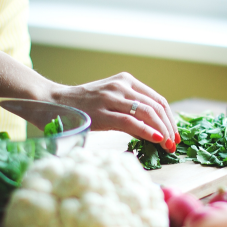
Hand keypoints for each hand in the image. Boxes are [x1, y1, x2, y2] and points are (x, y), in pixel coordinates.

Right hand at [51, 73, 178, 150]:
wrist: (52, 102)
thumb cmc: (82, 105)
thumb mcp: (110, 102)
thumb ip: (130, 110)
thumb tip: (153, 131)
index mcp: (126, 80)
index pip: (158, 99)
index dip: (170, 118)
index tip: (174, 135)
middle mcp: (121, 85)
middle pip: (156, 106)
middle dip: (169, 127)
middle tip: (173, 144)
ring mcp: (112, 97)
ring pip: (147, 112)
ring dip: (162, 131)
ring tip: (167, 145)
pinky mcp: (102, 111)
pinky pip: (131, 121)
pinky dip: (147, 131)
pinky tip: (156, 139)